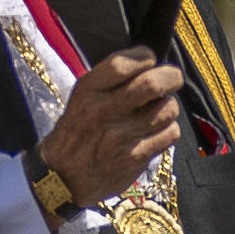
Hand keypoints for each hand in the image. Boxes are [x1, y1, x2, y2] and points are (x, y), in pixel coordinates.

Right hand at [38, 47, 184, 210]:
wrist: (62, 177)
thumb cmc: (77, 131)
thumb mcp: (82, 98)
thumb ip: (112, 80)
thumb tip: (151, 64)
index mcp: (88, 91)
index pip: (123, 63)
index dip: (145, 57)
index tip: (149, 60)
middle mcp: (103, 111)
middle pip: (153, 84)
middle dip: (171, 77)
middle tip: (172, 80)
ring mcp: (121, 136)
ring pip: (167, 109)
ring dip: (168, 107)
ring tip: (157, 112)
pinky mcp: (135, 157)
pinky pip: (170, 134)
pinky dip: (168, 131)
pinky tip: (155, 133)